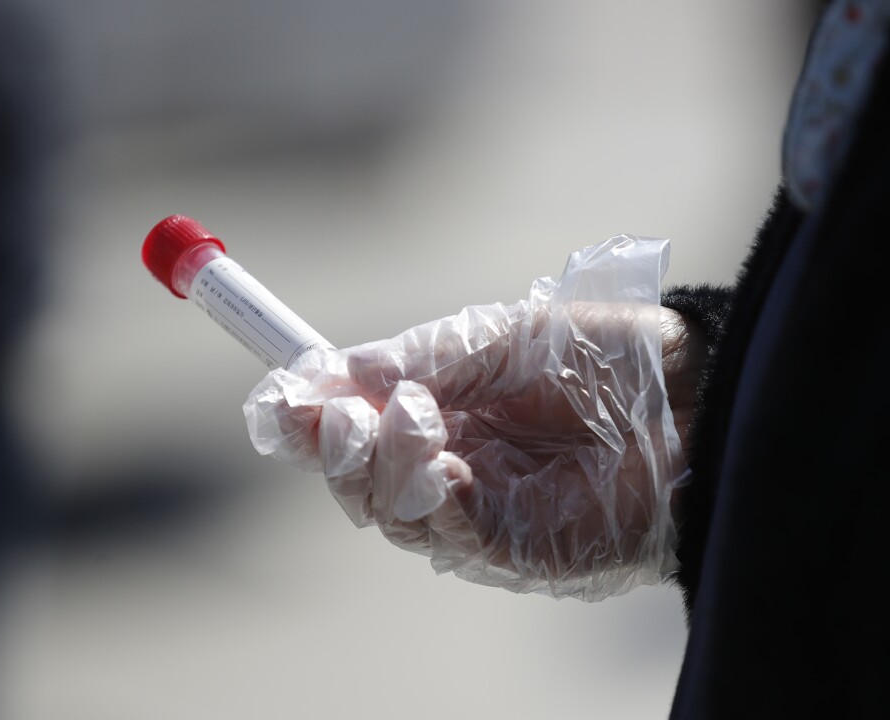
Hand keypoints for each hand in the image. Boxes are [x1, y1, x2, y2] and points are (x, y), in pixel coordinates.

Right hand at [244, 236, 701, 599]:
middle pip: (355, 481)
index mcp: (439, 411)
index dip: (304, 414)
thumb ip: (413, 358)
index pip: (351, 425)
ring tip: (415, 415)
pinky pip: (448, 537)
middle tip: (337, 412)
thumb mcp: (493, 337)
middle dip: (330, 447)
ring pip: (390, 513)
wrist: (696, 392)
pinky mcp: (517, 551)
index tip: (274, 393)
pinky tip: (442, 458)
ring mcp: (480, 513)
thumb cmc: (603, 356)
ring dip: (379, 467)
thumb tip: (324, 371)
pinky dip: (429, 498)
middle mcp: (449, 466)